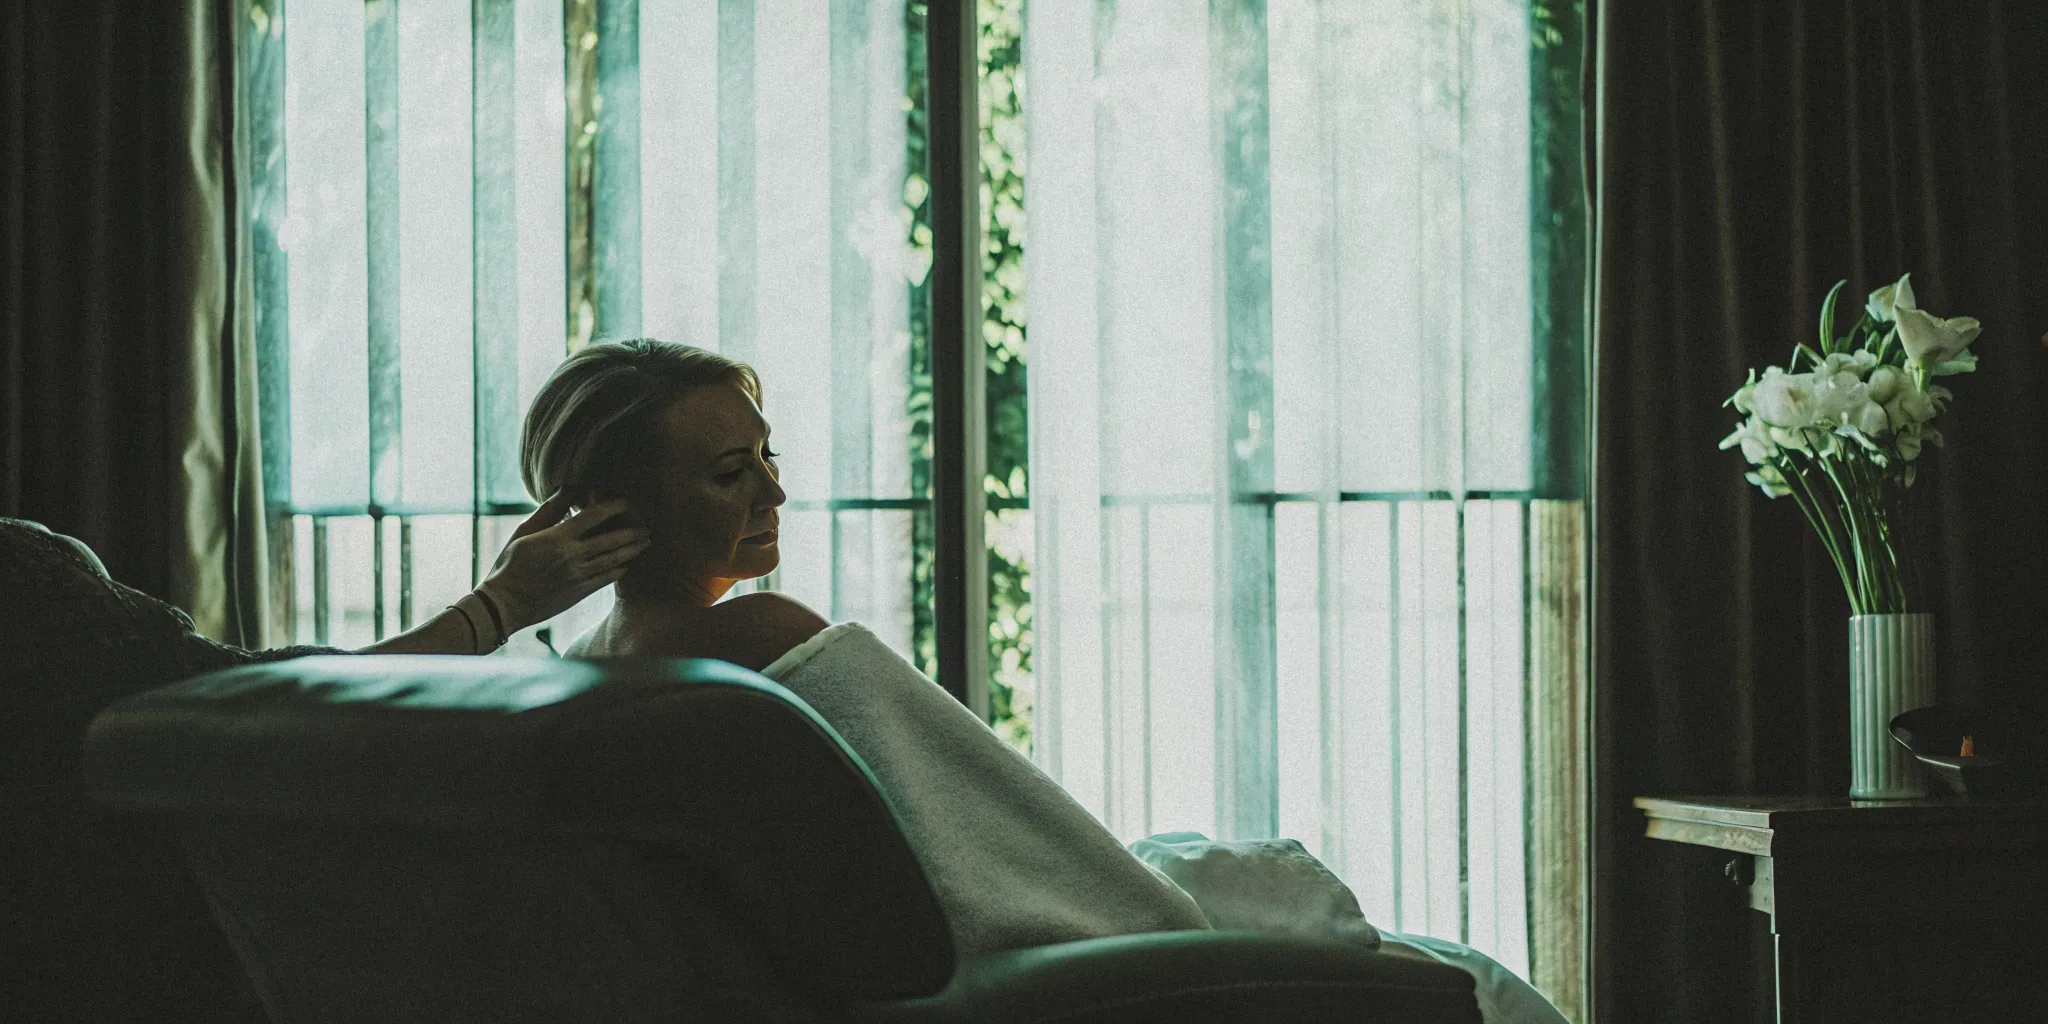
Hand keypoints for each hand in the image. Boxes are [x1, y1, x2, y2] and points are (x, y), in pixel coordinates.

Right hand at [474, 495, 651, 632]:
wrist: (504, 605)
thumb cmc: (510, 564)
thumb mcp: (524, 533)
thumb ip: (548, 512)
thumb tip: (567, 490)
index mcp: (557, 538)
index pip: (592, 516)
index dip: (612, 507)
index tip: (625, 502)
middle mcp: (571, 556)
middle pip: (611, 539)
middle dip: (632, 532)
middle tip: (646, 527)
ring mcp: (578, 576)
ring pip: (613, 560)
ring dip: (633, 550)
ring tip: (645, 543)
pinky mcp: (579, 593)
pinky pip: (606, 579)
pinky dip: (620, 570)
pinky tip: (628, 564)